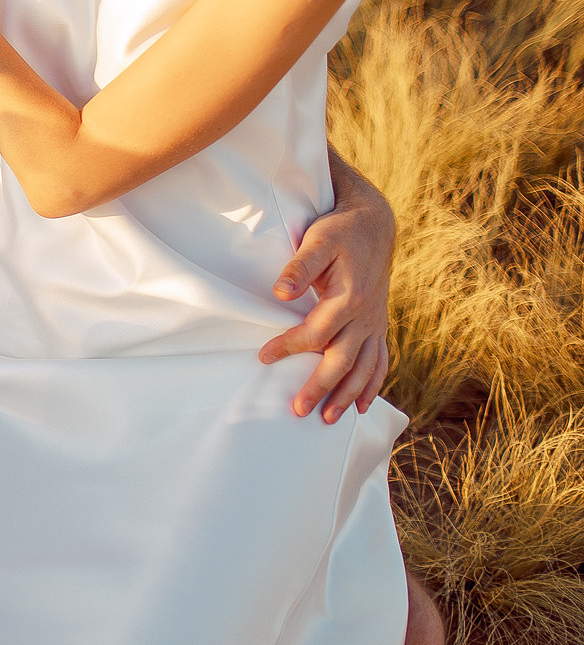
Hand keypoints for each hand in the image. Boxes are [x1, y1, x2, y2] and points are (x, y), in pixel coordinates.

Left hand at [258, 170, 395, 421]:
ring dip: (347, 395)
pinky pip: (380, 361)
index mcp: (350, 298)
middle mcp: (366, 316)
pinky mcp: (379, 325)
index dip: (290, 346)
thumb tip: (280, 292)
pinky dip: (373, 385)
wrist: (374, 224)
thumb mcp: (319, 240)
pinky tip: (362, 407)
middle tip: (297, 410)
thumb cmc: (339, 232)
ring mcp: (375, 323)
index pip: (316, 332)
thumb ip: (300, 266)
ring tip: (327, 419)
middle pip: (343, 360)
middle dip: (321, 387)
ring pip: (364, 368)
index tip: (263, 357)